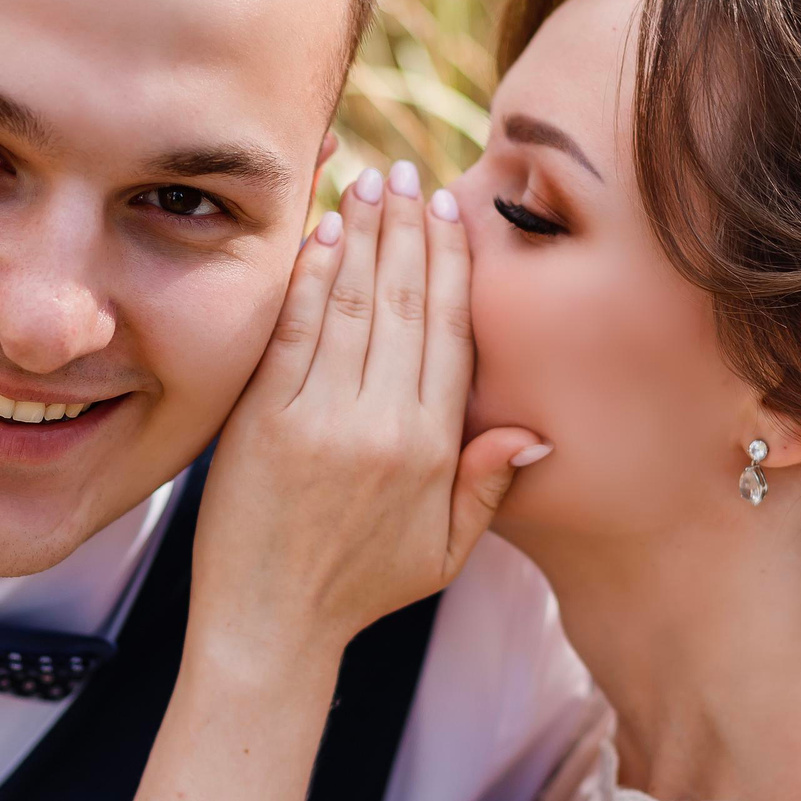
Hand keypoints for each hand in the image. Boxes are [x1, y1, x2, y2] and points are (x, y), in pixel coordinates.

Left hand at [191, 161, 546, 675]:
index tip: (451, 212)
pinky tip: (321, 233)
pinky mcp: (263, 419)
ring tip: (369, 181)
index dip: (453, 266)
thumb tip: (536, 431)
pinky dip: (308, 277)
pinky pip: (294, 330)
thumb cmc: (358, 591)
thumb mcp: (443, 552)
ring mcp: (319, 417)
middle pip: (406, 304)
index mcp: (431, 450)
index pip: (450, 334)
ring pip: (352, 303)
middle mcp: (380, 425)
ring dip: (363, 234)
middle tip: (411, 173)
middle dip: (410, 229)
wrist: (270, 627)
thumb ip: (487, 487)